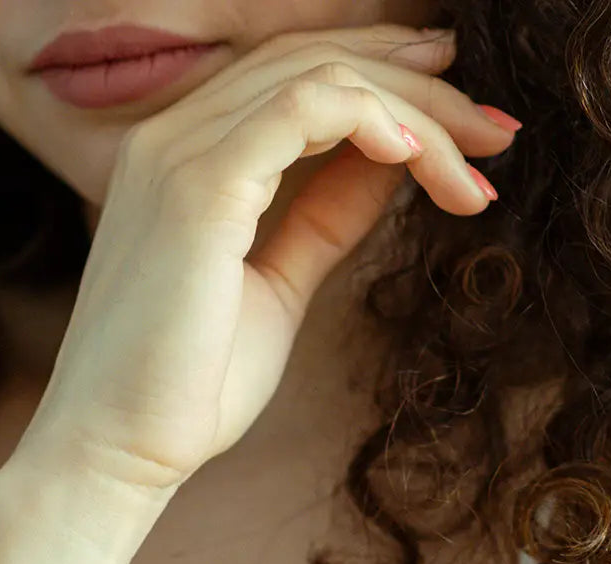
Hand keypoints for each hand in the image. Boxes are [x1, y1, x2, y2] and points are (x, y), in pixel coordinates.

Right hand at [12, 23, 515, 498]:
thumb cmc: (184, 388)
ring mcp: (177, 155)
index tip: (460, 129)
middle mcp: (169, 140)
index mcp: (179, 163)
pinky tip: (420, 158)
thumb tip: (388, 165)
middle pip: (315, 64)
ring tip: (479, 158)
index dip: (387, 89)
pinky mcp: (199, 185)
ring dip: (416, 111)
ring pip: (321, 77)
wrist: (115, 452)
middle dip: (419, 89)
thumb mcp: (276, 287)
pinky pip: (307, 109)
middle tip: (495, 133)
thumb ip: (322, 217)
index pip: (293, 84)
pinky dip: (376, 120)